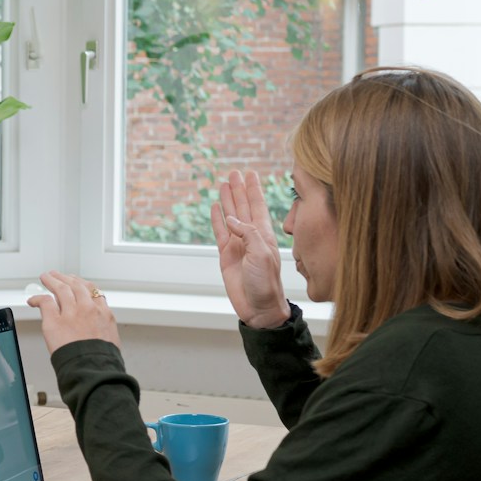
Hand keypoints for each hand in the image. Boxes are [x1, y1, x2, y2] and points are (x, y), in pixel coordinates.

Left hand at [25, 271, 121, 356]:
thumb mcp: (112, 340)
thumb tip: (99, 332)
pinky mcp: (54, 321)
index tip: (76, 283)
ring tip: (46, 278)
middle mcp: (87, 309)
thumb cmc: (102, 361)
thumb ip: (103, 329)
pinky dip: (38, 298)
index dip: (82, 284)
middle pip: (76, 286)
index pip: (93, 292)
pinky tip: (33, 300)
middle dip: (65, 278)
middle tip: (58, 275)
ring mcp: (71, 314)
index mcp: (103, 314)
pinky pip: (44, 303)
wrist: (94, 370)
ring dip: (52, 281)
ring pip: (60, 289)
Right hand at [209, 171, 290, 329]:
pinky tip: (215, 208)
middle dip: (239, 189)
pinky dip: (217, 219)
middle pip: (243, 206)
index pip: (258, 205)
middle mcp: (251, 236)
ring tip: (223, 184)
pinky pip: (220, 232)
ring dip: (228, 200)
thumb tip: (231, 219)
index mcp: (264, 234)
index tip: (250, 173)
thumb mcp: (261, 254)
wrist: (259, 307)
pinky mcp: (226, 255)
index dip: (253, 189)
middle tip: (234, 173)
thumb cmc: (266, 283)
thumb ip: (247, 233)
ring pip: (231, 216)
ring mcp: (238, 245)